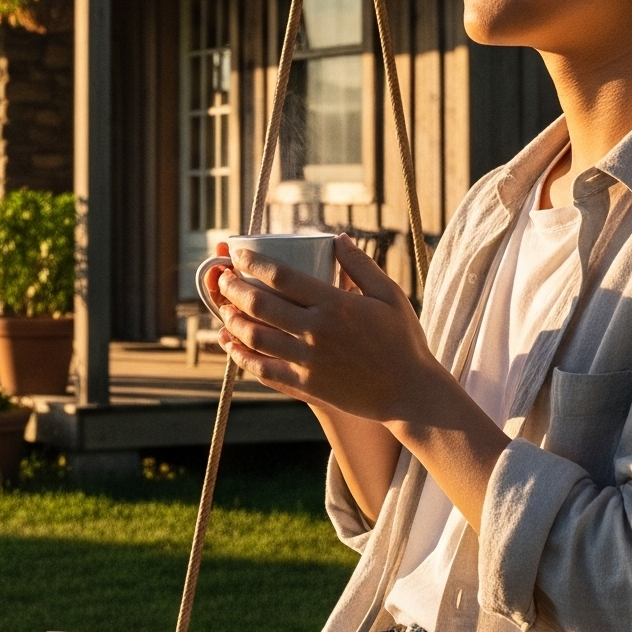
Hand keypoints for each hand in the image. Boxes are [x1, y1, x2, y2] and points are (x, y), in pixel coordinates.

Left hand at [212, 236, 451, 426]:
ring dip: (232, 320)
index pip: (282, 276)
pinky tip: (230, 345)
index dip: (253, 263)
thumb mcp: (389, 295)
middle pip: (260, 305)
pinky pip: (263, 370)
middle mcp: (316, 332)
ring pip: (255, 338)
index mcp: (335, 305)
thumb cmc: (403, 341)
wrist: (410, 393)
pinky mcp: (305, 386)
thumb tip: (336, 238)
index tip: (237, 255)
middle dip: (233, 288)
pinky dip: (241, 356)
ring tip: (224, 309)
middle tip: (222, 279)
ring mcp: (308, 362)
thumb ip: (361, 265)